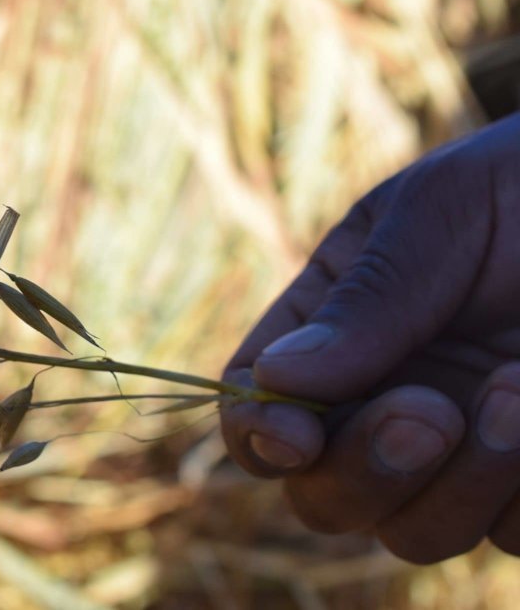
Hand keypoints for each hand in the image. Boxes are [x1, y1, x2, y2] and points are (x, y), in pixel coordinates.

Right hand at [220, 114, 519, 562]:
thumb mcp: (440, 213)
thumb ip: (366, 299)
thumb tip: (274, 379)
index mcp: (331, 327)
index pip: (256, 399)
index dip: (257, 431)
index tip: (298, 436)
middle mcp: (380, 400)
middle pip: (323, 494)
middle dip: (365, 470)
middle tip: (431, 413)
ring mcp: (459, 451)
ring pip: (413, 533)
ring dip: (463, 485)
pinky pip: (511, 536)